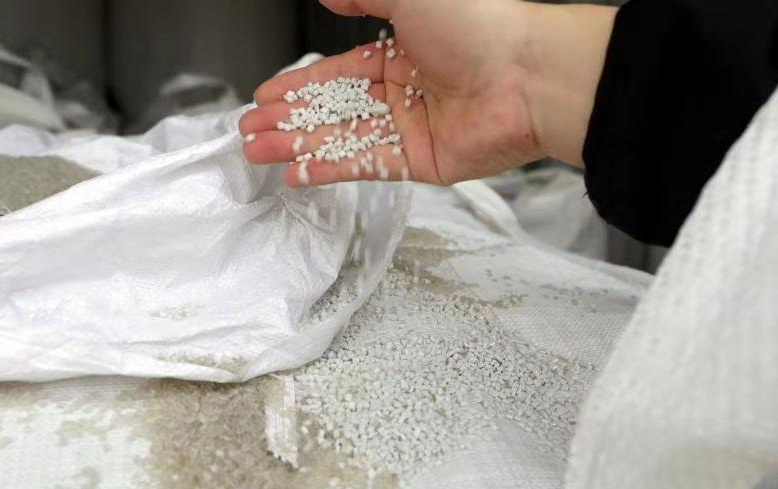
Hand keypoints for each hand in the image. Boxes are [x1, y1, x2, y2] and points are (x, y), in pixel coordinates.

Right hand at [239, 0, 615, 187]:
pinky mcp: (421, 160)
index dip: (299, 86)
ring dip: (299, 146)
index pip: (337, 74)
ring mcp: (411, 128)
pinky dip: (330, 169)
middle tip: (251, 130)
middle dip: (289, 120)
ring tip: (257, 152)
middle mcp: (404, 90)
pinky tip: (297, 173)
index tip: (266, 96)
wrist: (527, 75)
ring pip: (342, 138)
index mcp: (400, 51)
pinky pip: (366, 165)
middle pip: (333, 109)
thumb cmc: (478, 25)